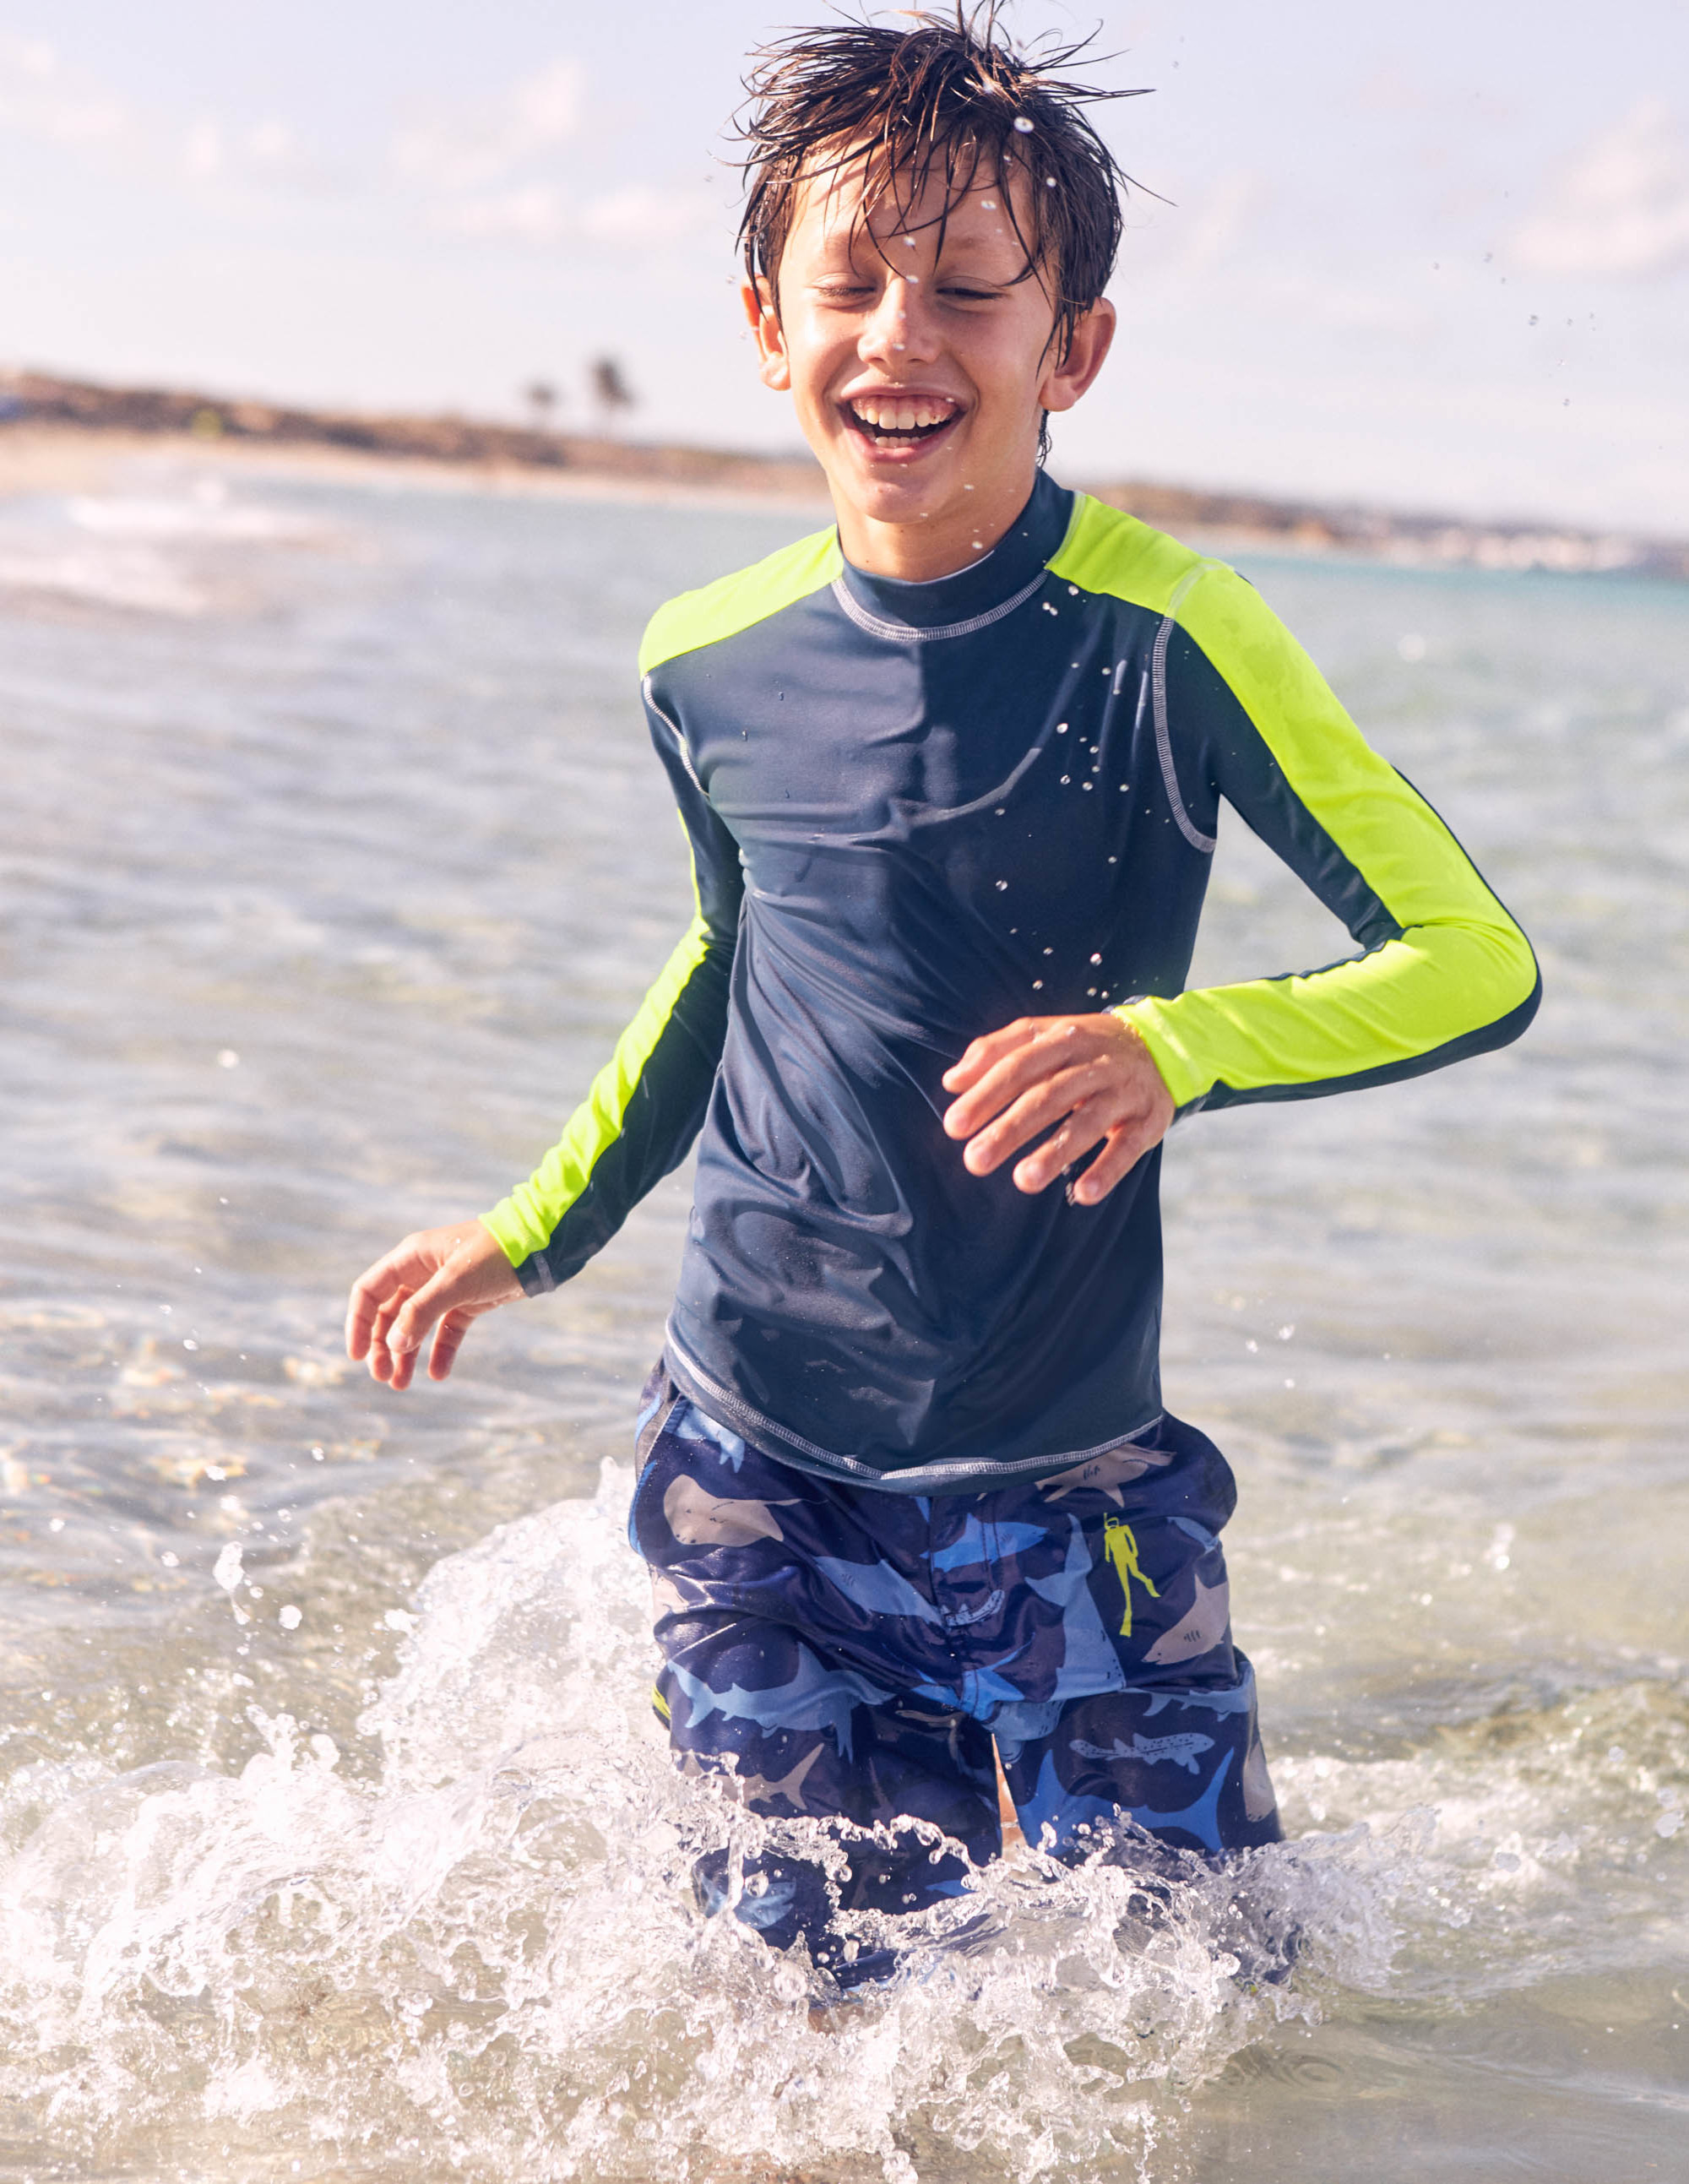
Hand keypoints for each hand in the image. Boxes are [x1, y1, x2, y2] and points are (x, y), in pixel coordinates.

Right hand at [344, 1219, 523, 1388]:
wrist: (540, 1247)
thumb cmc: (495, 1254)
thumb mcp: (455, 1282)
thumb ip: (422, 1311)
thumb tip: (393, 1344)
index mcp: (411, 1258)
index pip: (370, 1292)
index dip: (359, 1323)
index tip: (357, 1356)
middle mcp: (422, 1272)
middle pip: (389, 1314)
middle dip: (382, 1346)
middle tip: (383, 1378)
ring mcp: (445, 1288)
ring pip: (415, 1325)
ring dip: (406, 1354)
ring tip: (401, 1385)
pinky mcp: (468, 1302)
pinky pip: (446, 1330)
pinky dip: (441, 1351)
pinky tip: (438, 1374)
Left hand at [940, 1012, 1174, 1205]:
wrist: (1159, 1044)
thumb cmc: (1084, 1047)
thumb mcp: (1044, 1034)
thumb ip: (996, 1051)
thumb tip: (952, 1081)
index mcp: (1062, 1039)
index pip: (1018, 1065)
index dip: (986, 1094)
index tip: (954, 1126)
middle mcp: (1093, 1064)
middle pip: (1048, 1096)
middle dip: (1010, 1129)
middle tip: (975, 1160)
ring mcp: (1123, 1092)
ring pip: (1087, 1122)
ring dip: (1055, 1152)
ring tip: (1023, 1180)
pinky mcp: (1149, 1119)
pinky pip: (1129, 1146)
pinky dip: (1108, 1169)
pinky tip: (1084, 1192)